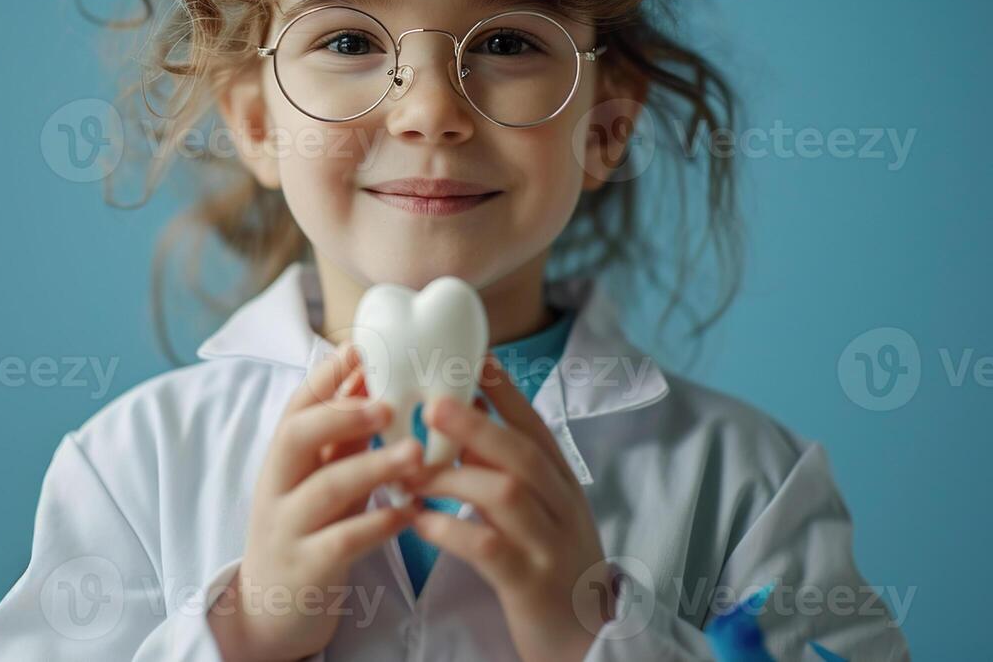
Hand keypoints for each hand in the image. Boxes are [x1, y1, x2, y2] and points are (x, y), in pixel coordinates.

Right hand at [209, 341, 425, 661]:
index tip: (360, 347)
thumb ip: (342, 436)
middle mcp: (277, 486)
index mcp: (283, 458)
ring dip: (372, 466)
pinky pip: (340, 541)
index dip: (326, 374)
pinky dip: (378, 524)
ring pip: (324, 488)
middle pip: (295, 435)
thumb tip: (372, 376)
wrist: (270, 610)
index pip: (296, 405)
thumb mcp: (319, 476)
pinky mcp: (305, 569)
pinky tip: (410, 513)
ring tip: (416, 454)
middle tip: (389, 403)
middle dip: (342, 413)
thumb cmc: (307, 529)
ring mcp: (287, 528)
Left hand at [404, 353, 615, 661]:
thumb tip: (466, 422)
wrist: (586, 641)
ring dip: (450, 476)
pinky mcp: (532, 584)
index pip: (535, 426)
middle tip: (431, 403)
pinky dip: (449, 528)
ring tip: (407, 470)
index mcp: (563, 483)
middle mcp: (563, 506)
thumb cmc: (550, 566)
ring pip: (504, 494)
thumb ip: (507, 472)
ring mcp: (551, 545)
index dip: (506, 391)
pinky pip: (488, 547)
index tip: (476, 357)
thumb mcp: (539, 513)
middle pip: (522, 452)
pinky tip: (418, 519)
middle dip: (476, 424)